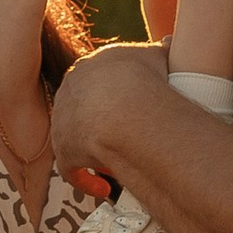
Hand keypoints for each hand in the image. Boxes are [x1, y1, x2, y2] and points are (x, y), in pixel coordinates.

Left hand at [50, 39, 167, 173]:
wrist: (125, 107)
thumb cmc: (147, 79)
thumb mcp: (157, 56)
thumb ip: (161, 50)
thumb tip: (168, 42)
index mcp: (88, 69)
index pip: (96, 86)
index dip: (112, 102)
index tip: (129, 116)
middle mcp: (69, 93)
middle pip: (83, 113)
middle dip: (101, 128)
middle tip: (125, 142)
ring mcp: (63, 122)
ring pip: (77, 141)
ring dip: (95, 154)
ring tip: (117, 167)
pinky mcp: (64, 150)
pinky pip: (72, 169)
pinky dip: (87, 181)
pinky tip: (105, 190)